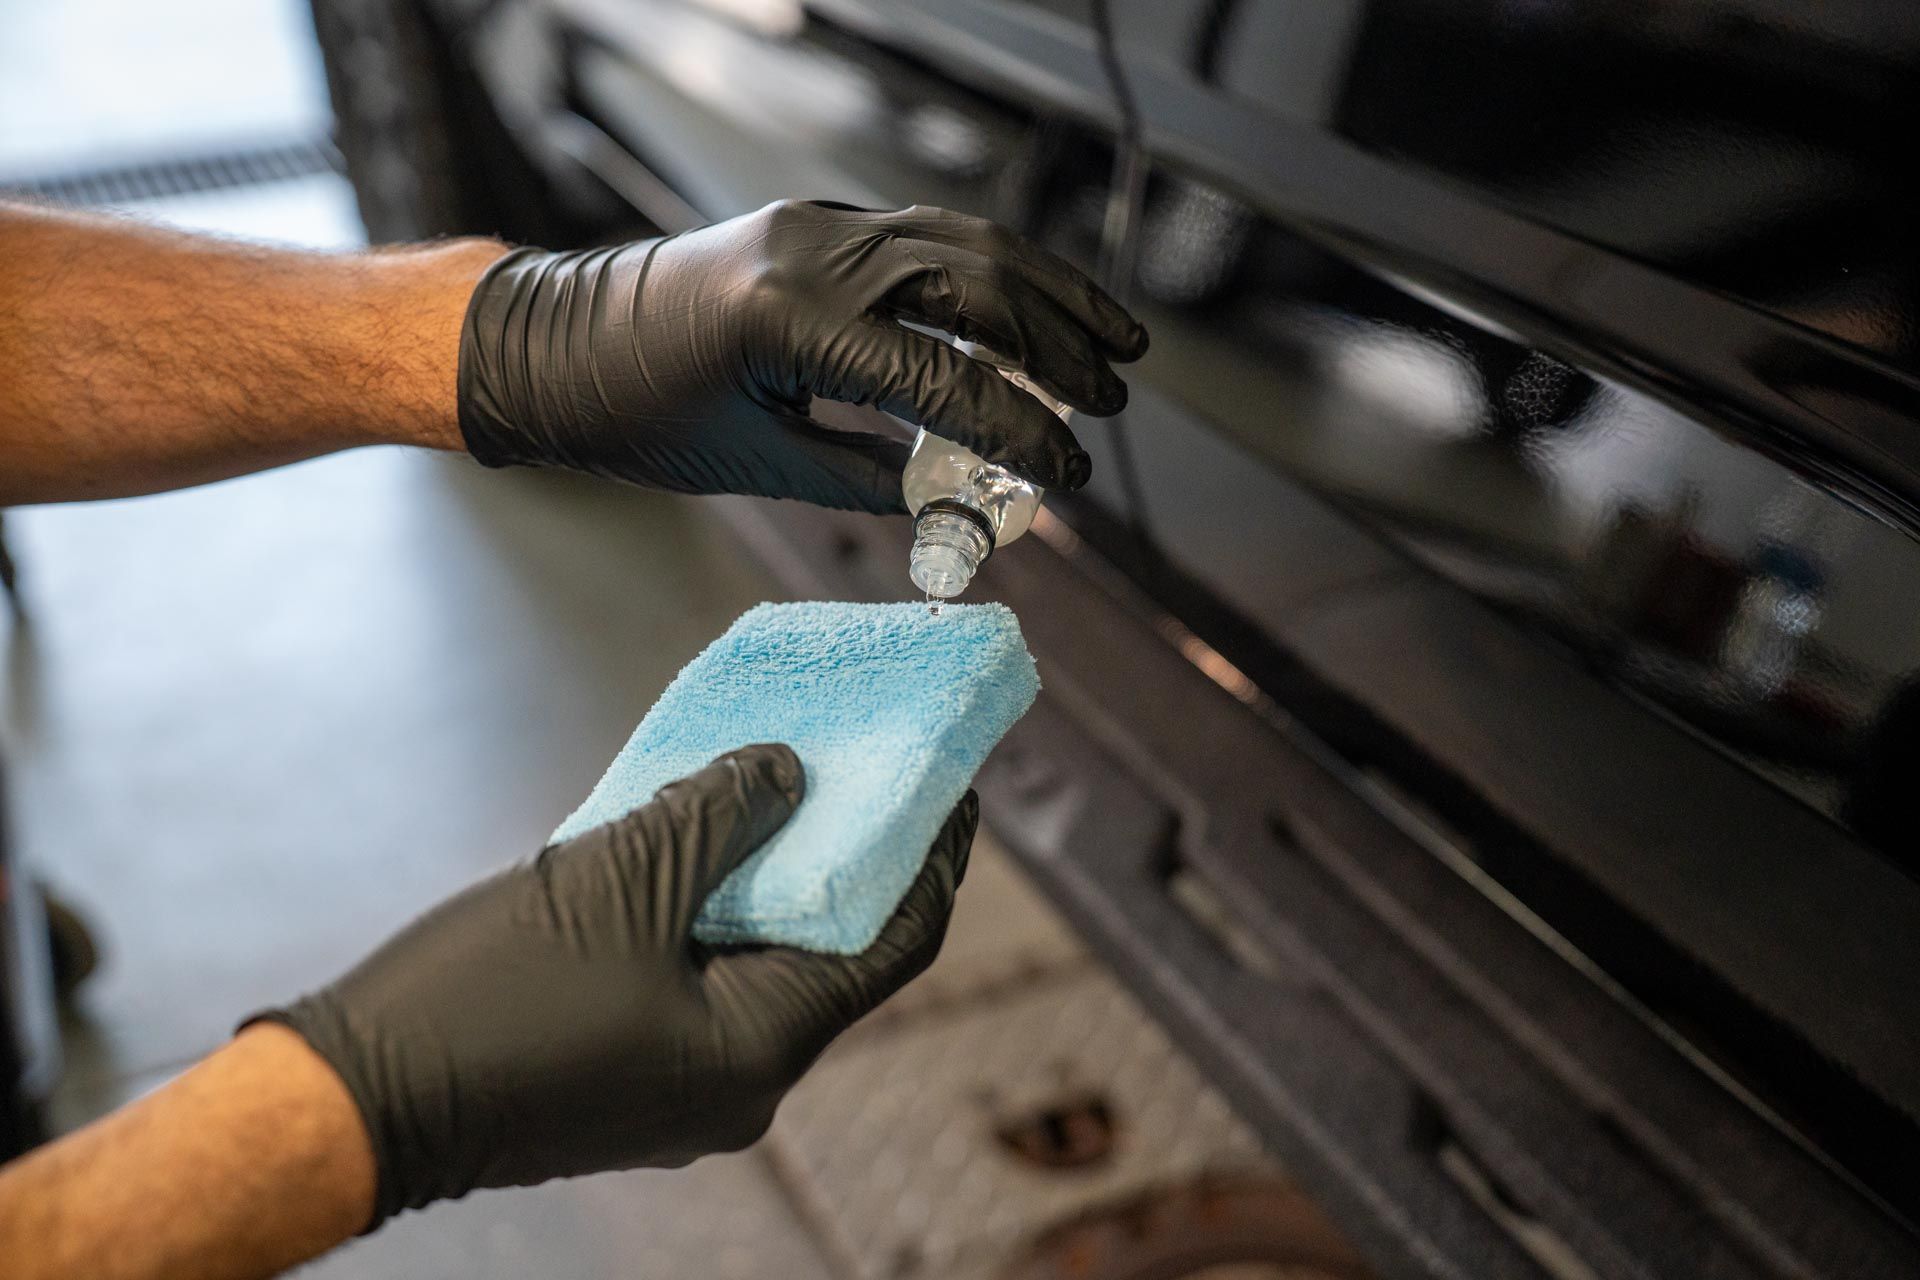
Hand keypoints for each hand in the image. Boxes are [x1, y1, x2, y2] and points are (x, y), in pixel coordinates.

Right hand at [255, 744, 975, 1226]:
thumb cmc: (487, 1001)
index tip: (954, 783)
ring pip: (760, 958)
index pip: (893, 944)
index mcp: (760, 1054)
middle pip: (831, 950)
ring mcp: (683, 1082)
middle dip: (847, 854)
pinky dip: (712, 905)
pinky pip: (701, 973)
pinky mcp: (630, 1067)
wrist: (351, 1101)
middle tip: (865, 766)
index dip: (933, 858)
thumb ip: (718, 815)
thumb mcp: (618, 883)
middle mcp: (739, 1082)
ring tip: (783, 779)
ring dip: (771, 873)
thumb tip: (786, 773)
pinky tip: (700, 834)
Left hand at [457, 200, 1147, 509]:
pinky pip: (930, 234)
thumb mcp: (755, 464)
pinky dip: (995, 271)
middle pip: (977, 285)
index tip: (1069, 473)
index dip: (1019, 432)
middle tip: (1111, 400)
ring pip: (966, 242)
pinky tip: (1035, 306)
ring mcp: (817, 225)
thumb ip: (864, 481)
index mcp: (789, 321)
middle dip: (1058, 346)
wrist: (551, 345)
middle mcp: (813, 253)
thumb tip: (955, 504)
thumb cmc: (634, 412)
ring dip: (1049, 293)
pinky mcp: (819, 222)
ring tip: (1112, 341)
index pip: (942, 378)